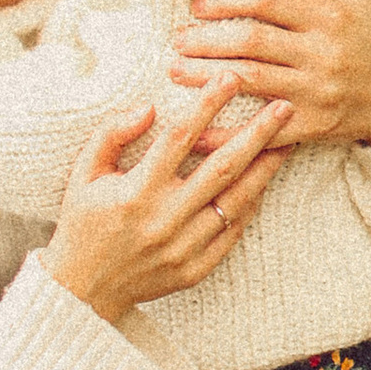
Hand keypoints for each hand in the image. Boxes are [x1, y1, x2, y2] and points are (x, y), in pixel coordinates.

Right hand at [45, 93, 290, 310]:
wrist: (82, 291)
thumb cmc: (83, 223)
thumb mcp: (83, 174)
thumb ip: (112, 134)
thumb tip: (149, 107)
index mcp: (136, 192)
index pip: (179, 138)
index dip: (207, 105)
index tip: (229, 78)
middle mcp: (164, 220)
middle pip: (222, 168)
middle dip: (258, 134)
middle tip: (283, 106)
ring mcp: (183, 248)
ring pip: (236, 201)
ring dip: (265, 169)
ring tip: (288, 141)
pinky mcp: (195, 269)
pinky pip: (233, 232)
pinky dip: (250, 205)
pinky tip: (263, 181)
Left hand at [170, 0, 370, 145]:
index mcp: (331, 17)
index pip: (268, 0)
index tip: (199, 4)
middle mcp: (323, 54)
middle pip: (253, 42)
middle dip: (207, 40)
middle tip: (176, 39)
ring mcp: (317, 93)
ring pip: (251, 81)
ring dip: (206, 77)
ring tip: (176, 69)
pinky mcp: (312, 126)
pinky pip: (263, 129)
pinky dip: (228, 132)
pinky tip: (198, 128)